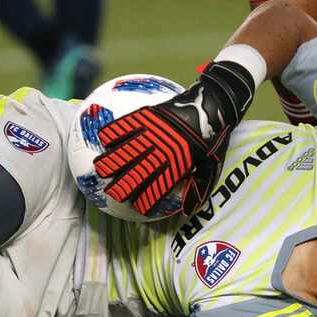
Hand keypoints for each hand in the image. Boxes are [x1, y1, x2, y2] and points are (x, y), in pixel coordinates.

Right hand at [93, 61, 253, 215]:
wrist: (212, 105)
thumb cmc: (214, 137)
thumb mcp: (212, 166)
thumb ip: (199, 189)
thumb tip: (188, 211)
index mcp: (176, 168)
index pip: (154, 192)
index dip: (142, 201)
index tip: (135, 205)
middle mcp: (160, 154)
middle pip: (133, 176)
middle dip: (119, 187)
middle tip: (111, 192)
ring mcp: (151, 135)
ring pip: (123, 153)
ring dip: (109, 162)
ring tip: (101, 168)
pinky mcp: (147, 117)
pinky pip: (123, 126)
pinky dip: (112, 133)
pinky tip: (104, 138)